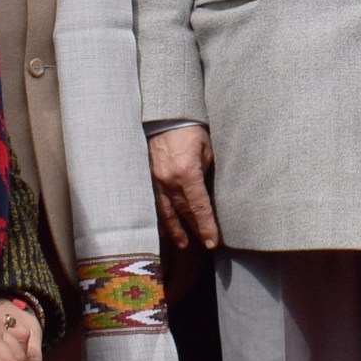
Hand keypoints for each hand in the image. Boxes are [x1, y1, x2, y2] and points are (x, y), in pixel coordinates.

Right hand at [149, 126, 219, 250]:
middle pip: (183, 212)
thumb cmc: (190, 130)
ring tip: (183, 244)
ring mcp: (155, 180)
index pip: (199, 208)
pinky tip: (163, 228)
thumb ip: (206, 174)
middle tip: (204, 244)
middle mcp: (169, 181)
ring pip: (166, 212)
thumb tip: (207, 194)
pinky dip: (160, 218)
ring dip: (175, 230)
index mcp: (187, 173)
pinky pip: (154, 203)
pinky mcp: (148, 177)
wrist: (165, 115)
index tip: (213, 242)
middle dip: (194, 230)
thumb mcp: (206, 150)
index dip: (206, 227)